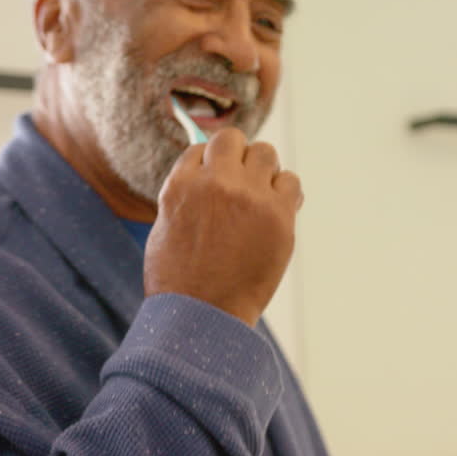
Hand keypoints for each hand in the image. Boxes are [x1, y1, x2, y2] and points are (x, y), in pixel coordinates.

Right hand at [143, 128, 302, 326]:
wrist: (203, 315)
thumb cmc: (179, 280)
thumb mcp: (165, 227)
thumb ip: (185, 195)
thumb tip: (202, 173)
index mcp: (181, 184)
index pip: (201, 149)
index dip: (210, 165)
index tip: (217, 183)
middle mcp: (215, 182)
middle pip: (233, 139)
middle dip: (236, 157)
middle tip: (239, 184)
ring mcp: (249, 195)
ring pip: (266, 153)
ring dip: (263, 171)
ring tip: (259, 198)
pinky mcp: (278, 214)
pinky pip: (291, 182)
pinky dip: (286, 193)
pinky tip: (276, 213)